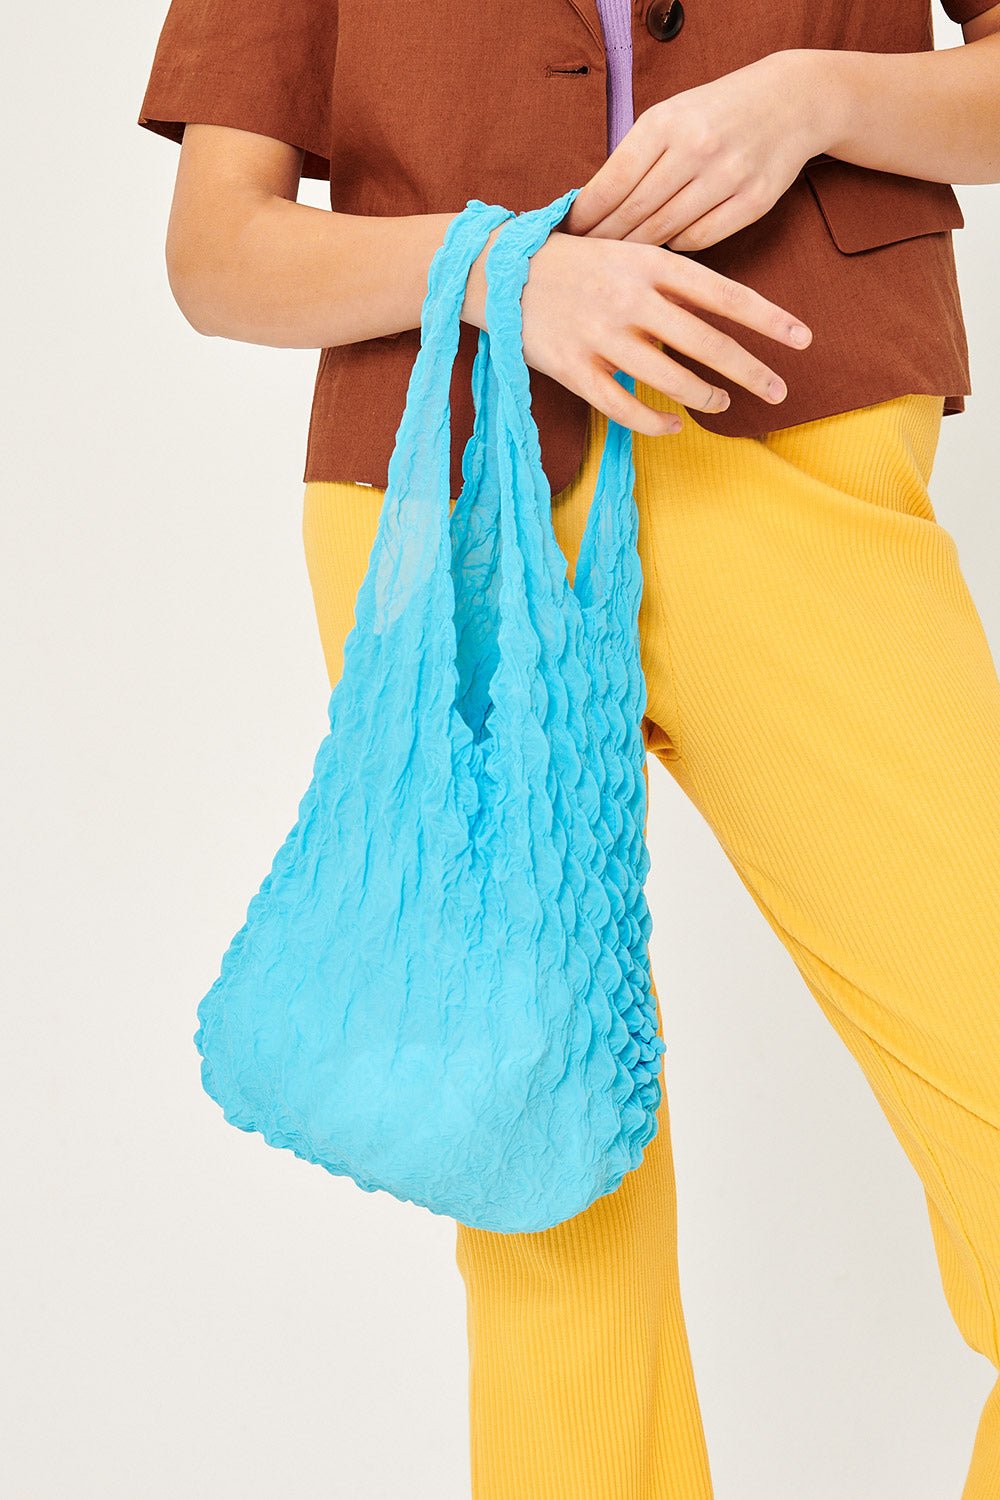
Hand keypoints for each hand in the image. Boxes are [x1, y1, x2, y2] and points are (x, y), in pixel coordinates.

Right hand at [509, 229, 812, 436]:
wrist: (501, 271)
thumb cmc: (578, 263)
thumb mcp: (629, 251)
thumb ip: (673, 281)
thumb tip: (725, 313)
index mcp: (650, 264)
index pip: (724, 295)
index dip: (768, 319)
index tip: (802, 340)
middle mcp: (630, 300)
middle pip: (706, 343)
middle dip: (750, 371)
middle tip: (779, 392)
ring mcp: (600, 336)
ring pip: (669, 379)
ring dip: (704, 396)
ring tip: (721, 403)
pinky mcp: (572, 368)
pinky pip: (623, 406)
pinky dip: (654, 421)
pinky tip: (674, 424)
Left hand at [562, 49, 824, 251]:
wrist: (790, 101)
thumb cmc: (715, 113)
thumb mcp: (670, 115)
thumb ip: (634, 156)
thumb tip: (591, 208)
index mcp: (666, 122)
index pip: (611, 183)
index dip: (585, 216)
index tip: (567, 233)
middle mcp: (696, 148)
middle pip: (634, 213)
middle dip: (605, 239)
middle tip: (586, 257)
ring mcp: (728, 176)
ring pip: (664, 232)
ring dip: (636, 248)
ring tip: (617, 259)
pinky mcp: (753, 202)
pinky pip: (698, 241)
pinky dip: (675, 246)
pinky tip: (664, 245)